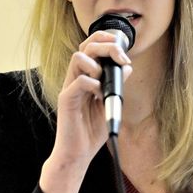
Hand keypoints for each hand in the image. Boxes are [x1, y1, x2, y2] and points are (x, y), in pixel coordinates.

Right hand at [39, 31, 131, 192]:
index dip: (104, 39)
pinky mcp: (66, 100)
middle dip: (106, 46)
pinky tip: (99, 94)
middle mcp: (76, 79)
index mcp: (86, 77)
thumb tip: (126, 67)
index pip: (91, 48)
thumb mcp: (110, 104)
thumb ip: (117, 85)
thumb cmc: (92, 130)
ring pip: (77, 58)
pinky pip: (77, 81)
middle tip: (120, 58)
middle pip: (85, 47)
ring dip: (96, 64)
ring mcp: (70, 88)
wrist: (79, 153)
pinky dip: (92, 83)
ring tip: (104, 79)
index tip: (121, 45)